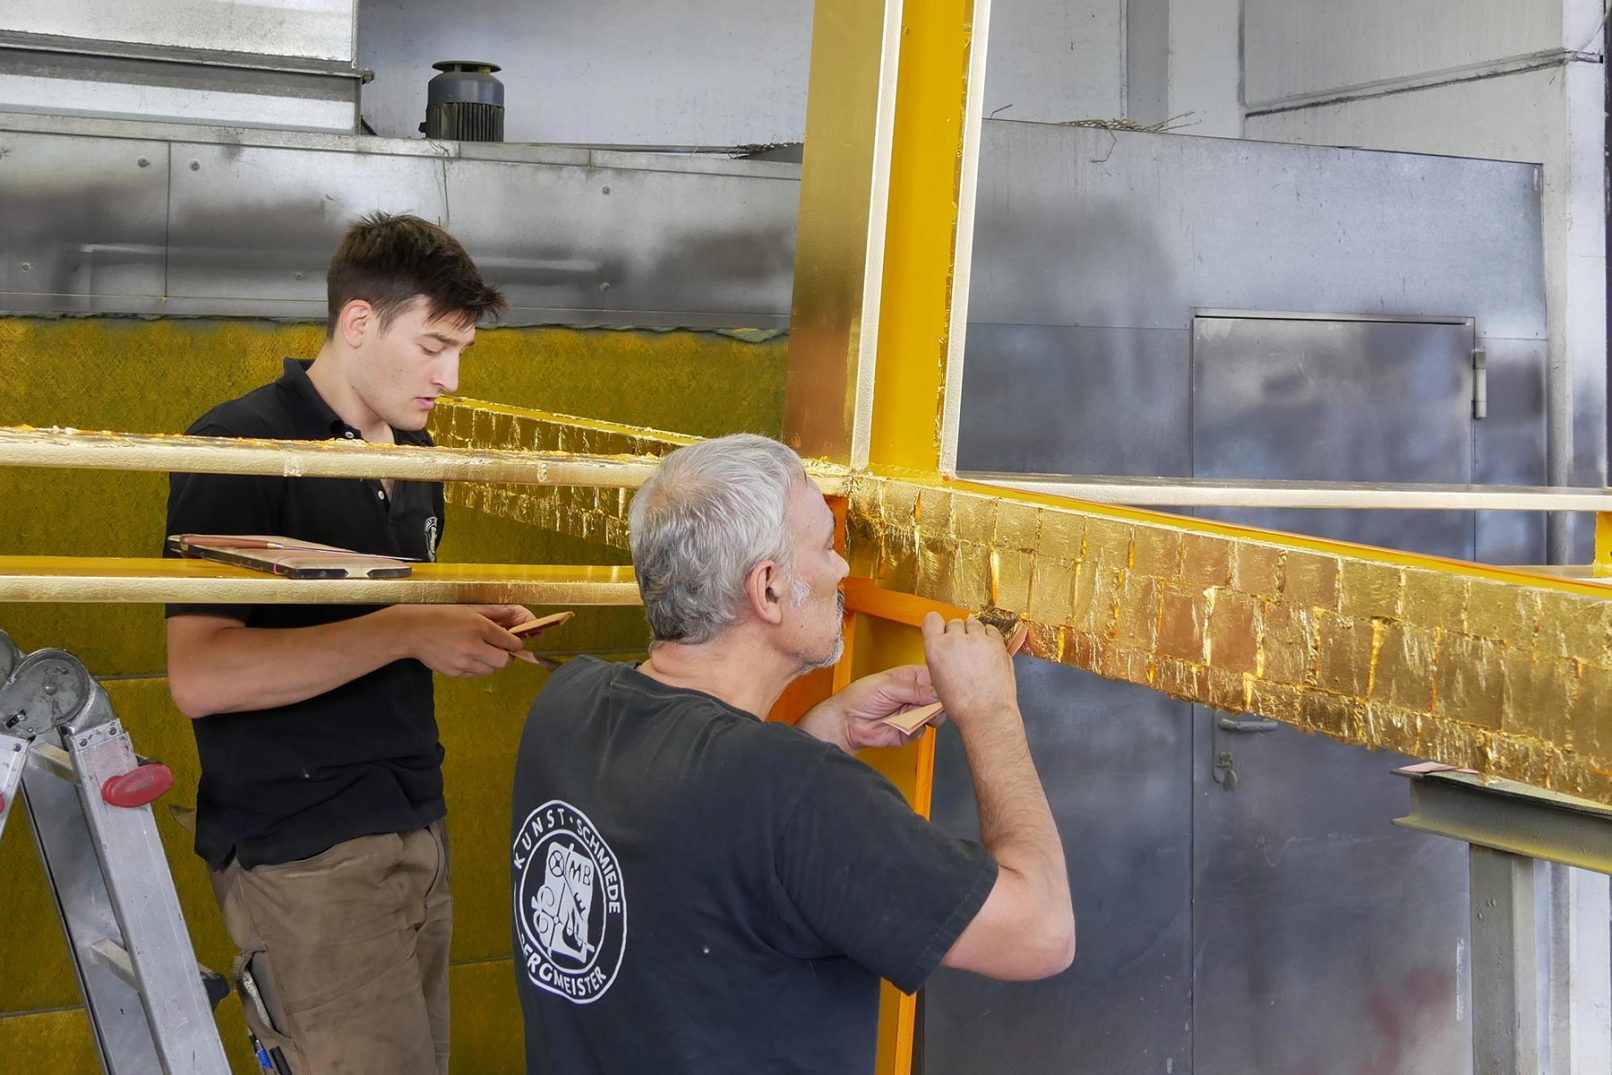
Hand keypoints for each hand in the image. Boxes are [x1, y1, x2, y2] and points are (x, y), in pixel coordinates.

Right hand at [390, 604, 537, 676]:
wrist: (412, 631)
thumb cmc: (441, 616)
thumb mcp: (469, 609)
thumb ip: (495, 613)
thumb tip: (515, 616)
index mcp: (479, 627)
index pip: (511, 642)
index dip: (515, 642)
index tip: (513, 641)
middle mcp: (473, 647)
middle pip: (504, 661)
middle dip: (506, 655)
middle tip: (499, 648)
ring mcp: (463, 663)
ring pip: (491, 670)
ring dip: (491, 662)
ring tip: (481, 651)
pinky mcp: (454, 673)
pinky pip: (475, 674)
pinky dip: (476, 667)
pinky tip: (467, 656)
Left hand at [798, 665, 938, 752]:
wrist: (846, 722)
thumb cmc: (859, 697)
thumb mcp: (887, 685)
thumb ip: (913, 689)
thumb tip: (935, 692)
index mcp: (910, 677)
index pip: (935, 677)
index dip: (941, 682)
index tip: (944, 688)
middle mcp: (914, 695)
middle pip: (939, 698)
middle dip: (938, 702)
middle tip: (932, 704)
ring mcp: (912, 713)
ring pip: (935, 715)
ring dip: (929, 716)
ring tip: (916, 713)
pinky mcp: (909, 730)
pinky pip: (922, 731)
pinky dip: (916, 729)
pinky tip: (904, 724)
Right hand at [921, 612, 1019, 729]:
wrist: (986, 713)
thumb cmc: (962, 704)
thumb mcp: (937, 678)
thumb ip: (940, 655)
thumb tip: (946, 646)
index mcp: (935, 648)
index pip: (931, 618)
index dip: (937, 624)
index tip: (942, 629)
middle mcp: (955, 640)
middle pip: (954, 622)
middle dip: (958, 634)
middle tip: (963, 650)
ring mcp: (977, 639)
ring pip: (974, 624)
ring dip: (975, 634)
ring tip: (977, 652)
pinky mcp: (996, 642)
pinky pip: (991, 630)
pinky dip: (989, 637)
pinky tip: (988, 652)